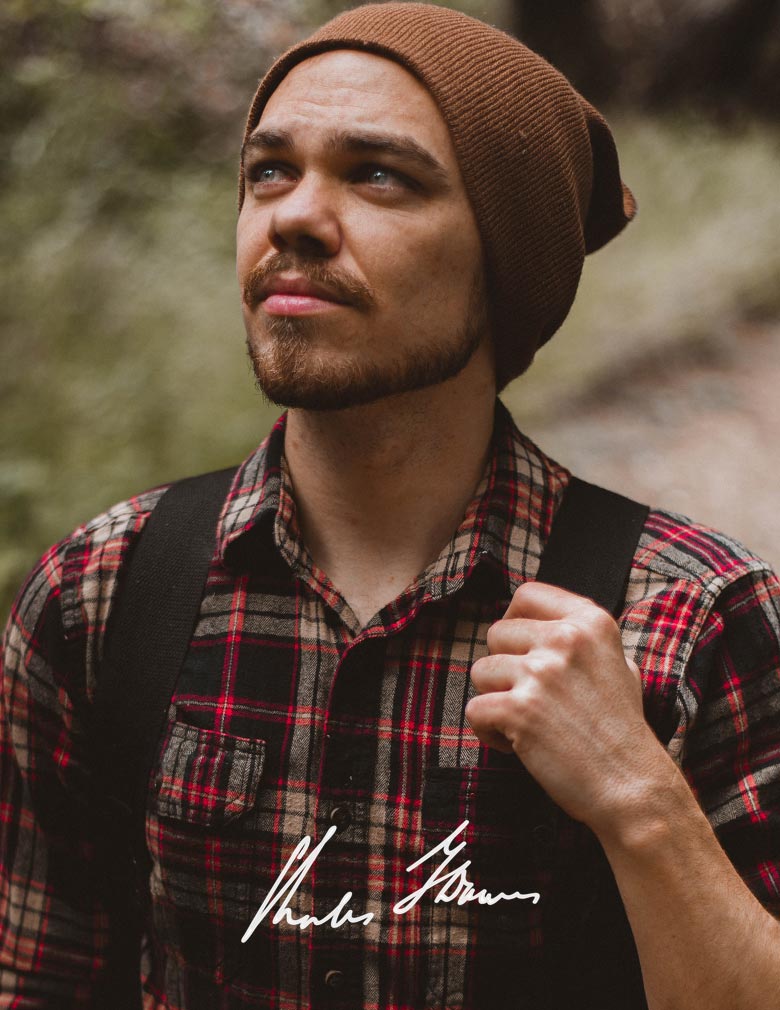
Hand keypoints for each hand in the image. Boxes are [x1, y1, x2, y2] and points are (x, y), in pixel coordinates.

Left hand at [465, 581, 666, 835]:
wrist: (632, 787)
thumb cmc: (621, 731)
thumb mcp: (618, 665)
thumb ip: (581, 639)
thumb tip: (537, 622)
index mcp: (591, 622)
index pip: (528, 594)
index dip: (515, 621)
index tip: (520, 647)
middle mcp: (565, 640)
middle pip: (496, 634)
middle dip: (505, 668)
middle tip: (534, 701)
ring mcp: (541, 673)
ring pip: (480, 671)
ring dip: (496, 700)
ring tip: (530, 724)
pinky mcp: (520, 709)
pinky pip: (475, 710)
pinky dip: (489, 732)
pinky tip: (519, 745)